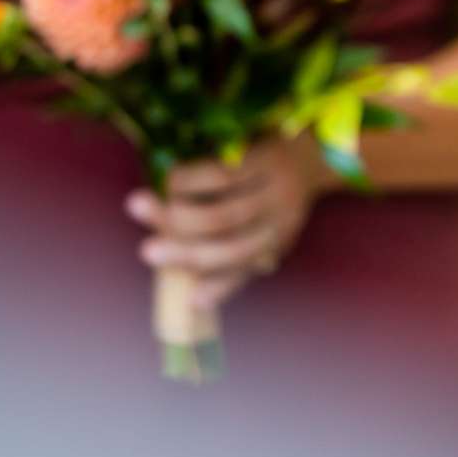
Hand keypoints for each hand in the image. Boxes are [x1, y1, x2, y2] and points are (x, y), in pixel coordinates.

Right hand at [127, 139, 331, 310]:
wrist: (314, 154)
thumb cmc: (277, 203)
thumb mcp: (268, 235)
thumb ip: (233, 265)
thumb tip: (195, 302)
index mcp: (279, 240)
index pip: (249, 268)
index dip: (221, 286)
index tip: (192, 300)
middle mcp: (279, 217)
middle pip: (230, 244)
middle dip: (185, 252)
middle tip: (146, 253)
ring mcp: (272, 188)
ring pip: (223, 214)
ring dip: (179, 218)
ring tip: (143, 210)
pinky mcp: (262, 156)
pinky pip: (221, 174)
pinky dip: (190, 181)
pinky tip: (170, 182)